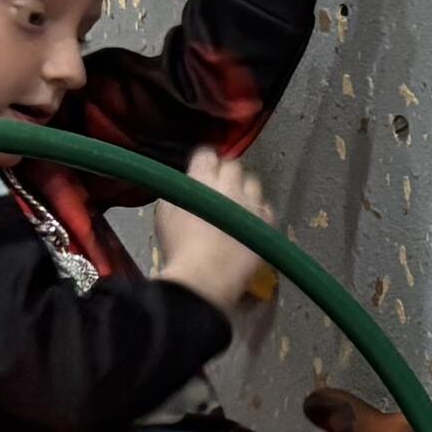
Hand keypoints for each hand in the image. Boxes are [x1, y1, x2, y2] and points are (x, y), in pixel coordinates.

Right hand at [151, 147, 270, 309]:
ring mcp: (251, 203)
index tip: (202, 166)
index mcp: (201, 180)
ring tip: (234, 202)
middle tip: (218, 185)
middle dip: (225, 171)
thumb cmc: (178, 247)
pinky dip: (257, 209)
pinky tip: (248, 219)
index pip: (206, 154)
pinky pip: (265, 206)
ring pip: (253, 182)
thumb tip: (188, 185)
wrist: (205, 277)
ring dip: (244, 188)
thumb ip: (178, 191)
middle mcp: (230, 186)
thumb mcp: (165, 214)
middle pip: (233, 165)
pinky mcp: (266, 221)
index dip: (204, 159)